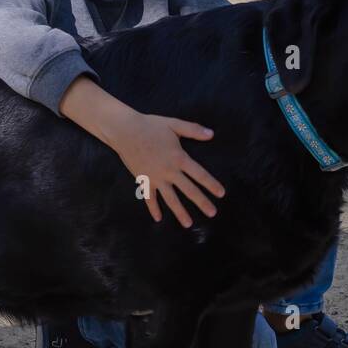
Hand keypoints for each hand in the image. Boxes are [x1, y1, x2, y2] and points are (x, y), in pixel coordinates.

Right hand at [107, 112, 224, 227]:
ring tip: (188, 224)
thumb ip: (193, 130)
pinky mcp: (143, 180)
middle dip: (201, 202)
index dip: (211, 184)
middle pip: (188, 190)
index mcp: (179, 158)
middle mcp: (169, 171)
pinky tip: (158, 218)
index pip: (199, 174)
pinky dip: (153, 208)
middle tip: (212, 213)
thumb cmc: (151, 126)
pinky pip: (149, 198)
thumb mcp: (174, 124)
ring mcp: (155, 178)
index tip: (221, 194)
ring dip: (180, 212)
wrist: (125, 131)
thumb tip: (212, 134)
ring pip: (170, 199)